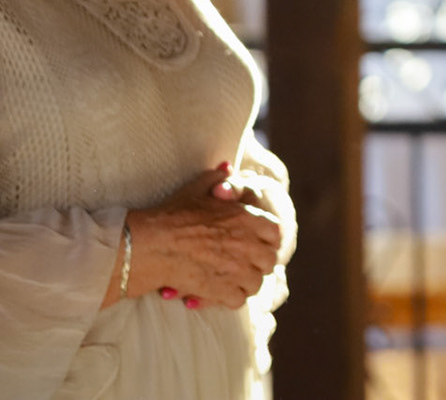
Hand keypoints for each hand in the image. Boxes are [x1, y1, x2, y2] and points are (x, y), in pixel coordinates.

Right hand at [122, 165, 283, 309]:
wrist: (148, 245)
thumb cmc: (170, 215)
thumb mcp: (196, 189)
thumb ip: (217, 179)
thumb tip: (227, 167)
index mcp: (246, 218)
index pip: (276, 232)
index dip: (268, 239)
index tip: (257, 243)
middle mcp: (247, 244)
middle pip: (270, 260)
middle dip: (258, 263)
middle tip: (244, 264)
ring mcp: (236, 269)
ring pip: (257, 283)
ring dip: (246, 282)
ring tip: (232, 280)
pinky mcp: (220, 290)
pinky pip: (239, 300)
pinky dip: (230, 298)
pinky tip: (219, 293)